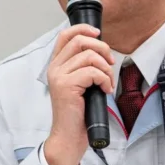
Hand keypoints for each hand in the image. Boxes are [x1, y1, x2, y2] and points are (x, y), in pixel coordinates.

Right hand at [42, 24, 114, 164]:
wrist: (69, 136)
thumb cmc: (78, 113)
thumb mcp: (82, 84)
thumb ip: (85, 67)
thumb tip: (102, 52)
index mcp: (56, 65)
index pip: (65, 35)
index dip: (83, 29)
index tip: (98, 33)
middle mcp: (55, 68)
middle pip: (80, 41)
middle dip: (102, 48)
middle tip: (110, 63)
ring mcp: (59, 77)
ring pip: (89, 56)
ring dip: (106, 69)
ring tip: (107, 83)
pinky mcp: (66, 86)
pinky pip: (92, 72)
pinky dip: (104, 79)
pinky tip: (105, 91)